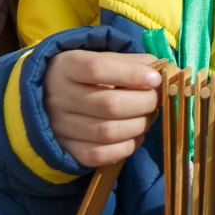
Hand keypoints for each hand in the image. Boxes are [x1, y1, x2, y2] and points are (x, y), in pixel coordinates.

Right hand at [44, 50, 162, 168]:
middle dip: (144, 103)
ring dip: (139, 125)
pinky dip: (126, 147)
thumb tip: (162, 70)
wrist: (52, 98)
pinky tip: (135, 135)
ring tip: (147, 117)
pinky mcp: (67, 149)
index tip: (155, 79)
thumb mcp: (106, 59)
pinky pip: (100, 155)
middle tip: (156, 100)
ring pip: (108, 132)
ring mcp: (60, 126)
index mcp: (67, 67)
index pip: (97, 69)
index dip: (132, 75)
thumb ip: (133, 62)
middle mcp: (58, 97)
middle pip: (108, 104)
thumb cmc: (90, 75)